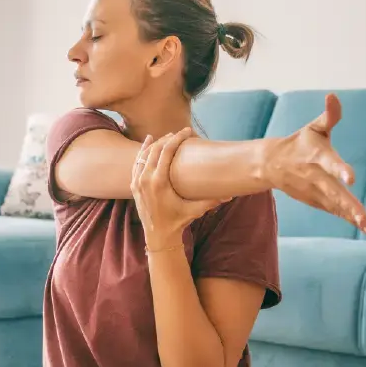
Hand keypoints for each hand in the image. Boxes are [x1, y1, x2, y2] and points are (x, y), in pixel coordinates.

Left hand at [132, 128, 226, 249]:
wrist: (158, 236)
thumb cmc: (177, 222)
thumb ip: (212, 201)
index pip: (166, 151)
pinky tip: (149, 143)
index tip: (187, 131)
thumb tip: (231, 194)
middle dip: (168, 138)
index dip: (177, 138)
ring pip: (144, 155)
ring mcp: (137, 182)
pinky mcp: (133, 185)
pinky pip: (137, 163)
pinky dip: (143, 152)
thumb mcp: (195, 211)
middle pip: (155, 150)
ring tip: (167, 136)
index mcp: (158, 182)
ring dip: (156, 143)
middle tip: (180, 133)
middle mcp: (145, 179)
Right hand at [264, 93, 365, 235]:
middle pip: (332, 191)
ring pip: (334, 205)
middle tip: (363, 216)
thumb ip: (329, 115)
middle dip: (348, 204)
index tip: (351, 178)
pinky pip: (333, 210)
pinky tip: (363, 226)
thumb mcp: (313, 127)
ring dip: (350, 215)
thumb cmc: (299, 143)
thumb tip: (332, 96)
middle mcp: (313, 176)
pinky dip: (346, 218)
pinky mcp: (314, 200)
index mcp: (315, 156)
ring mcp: (313, 191)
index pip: (328, 162)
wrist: (270, 164)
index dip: (339, 169)